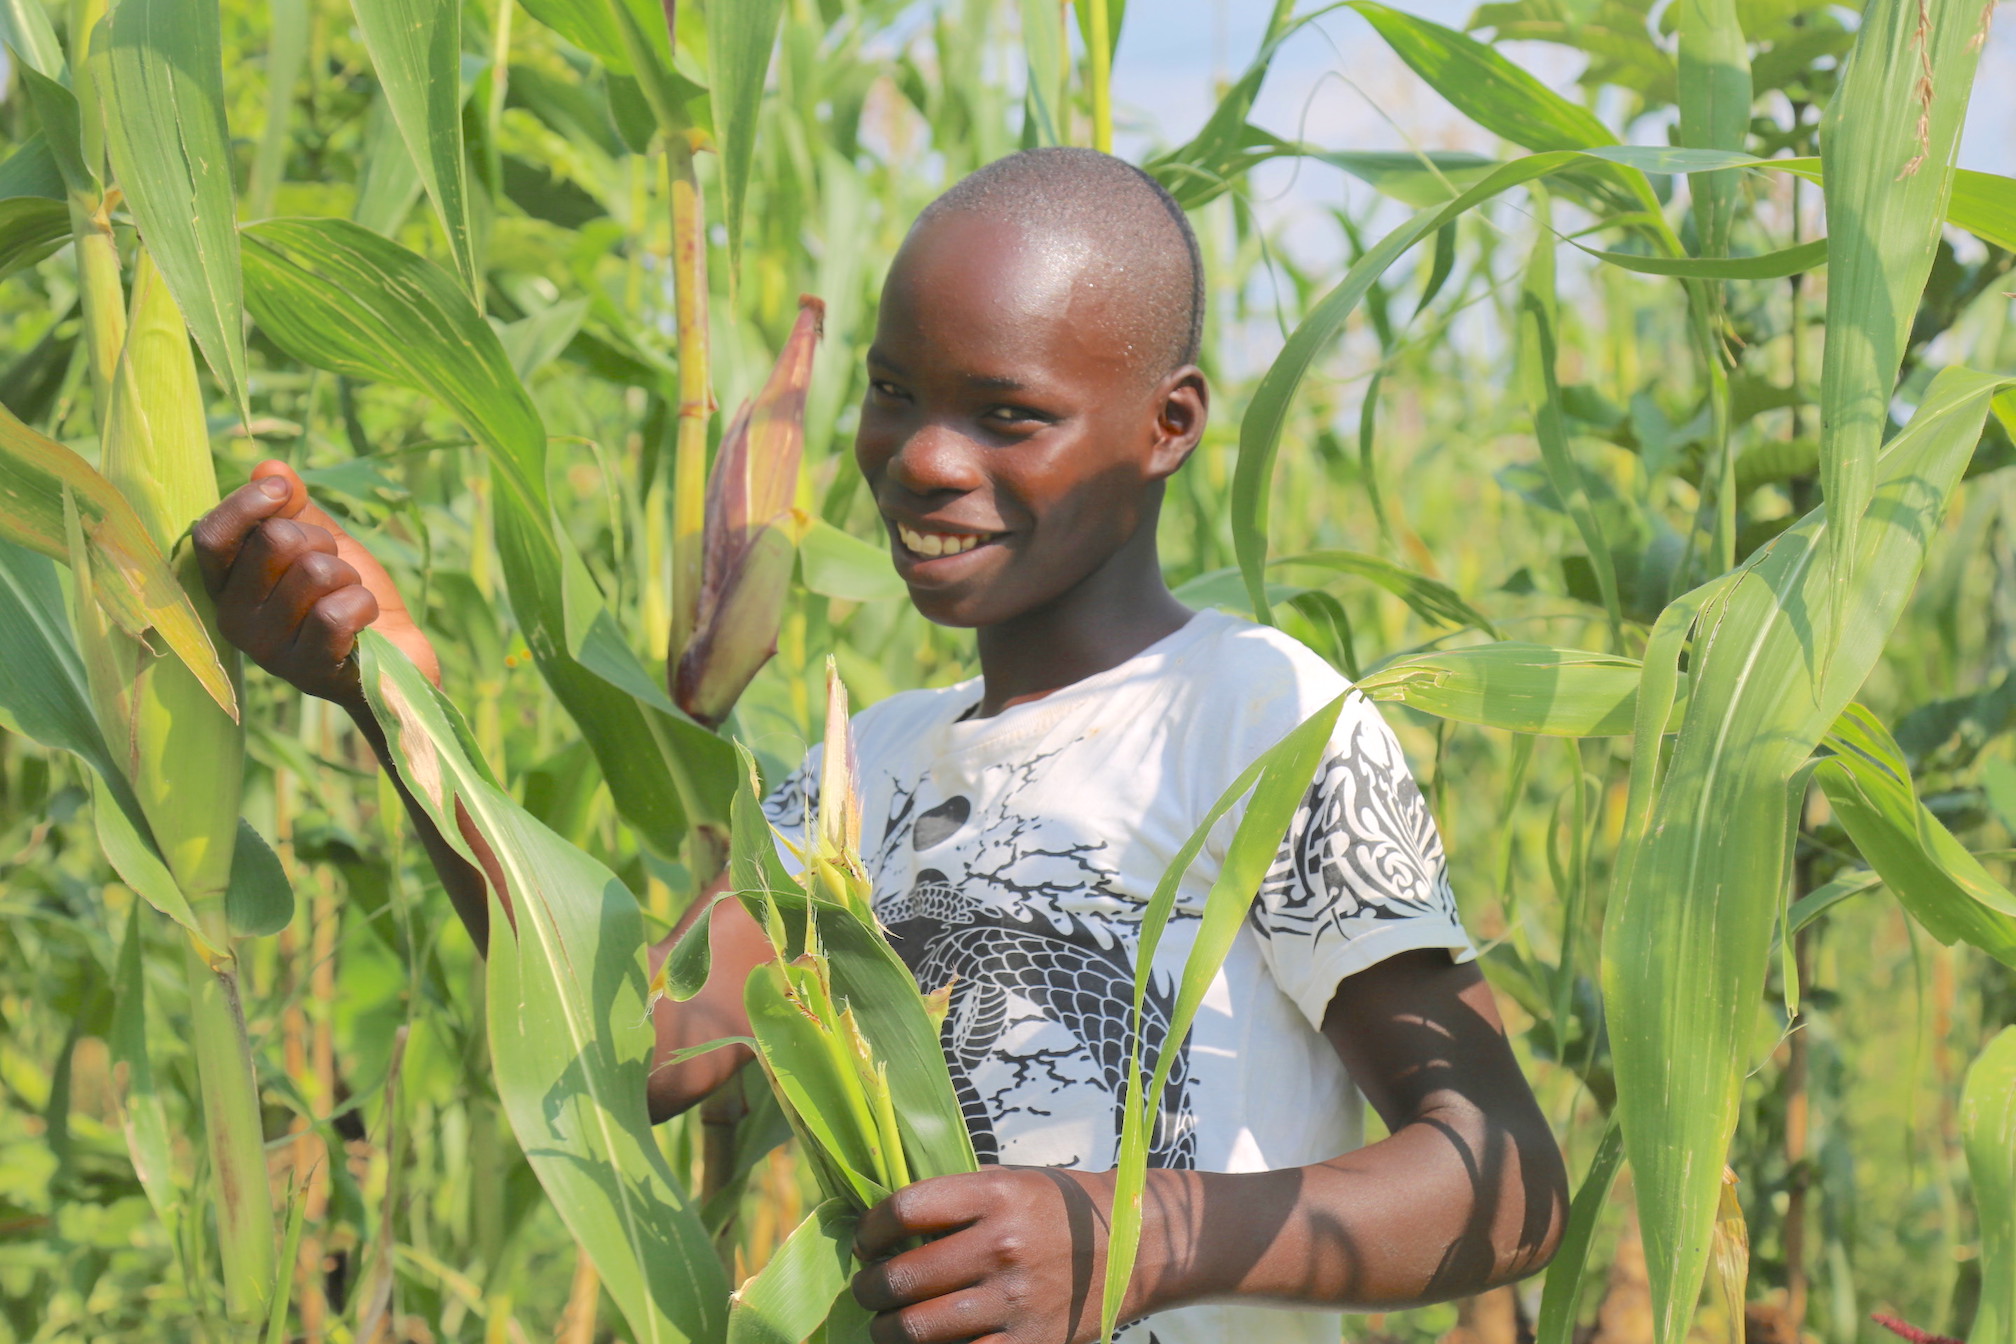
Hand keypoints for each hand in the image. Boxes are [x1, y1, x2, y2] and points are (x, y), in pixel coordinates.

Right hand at [193, 460, 439, 702]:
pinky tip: (364, 620)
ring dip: (348, 577)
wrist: (396, 656)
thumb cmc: (349, 595)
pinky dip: (363, 605)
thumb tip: (268, 467)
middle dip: (321, 541)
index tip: (282, 489)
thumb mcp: (321, 542)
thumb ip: (292, 507)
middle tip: (336, 567)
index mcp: (228, 586)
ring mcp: (268, 651)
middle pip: (275, 543)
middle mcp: (235, 620)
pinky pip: (336, 613)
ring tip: (348, 597)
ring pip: (315, 573)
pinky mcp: (306, 672)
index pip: (212, 537)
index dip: (247, 504)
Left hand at [851, 1166, 1141, 1343]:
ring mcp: (1014, 1299)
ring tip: (885, 1324)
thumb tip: (889, 1225)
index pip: (904, 1210)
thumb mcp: (1013, 1181)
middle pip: (902, 1276)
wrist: (1138, 1247)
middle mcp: (1002, 1245)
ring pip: (916, 1329)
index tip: (866, 1239)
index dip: (871, 1228)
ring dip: (886, 1330)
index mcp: (995, 1194)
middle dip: (869, 1288)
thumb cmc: (1064, 1208)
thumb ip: (956, 1200)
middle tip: (867, 1289)